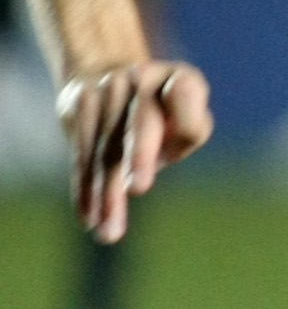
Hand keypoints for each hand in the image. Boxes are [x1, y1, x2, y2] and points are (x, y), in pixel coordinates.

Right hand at [58, 59, 212, 243]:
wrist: (110, 78)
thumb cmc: (165, 115)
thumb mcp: (187, 123)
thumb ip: (188, 131)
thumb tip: (143, 163)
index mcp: (183, 79)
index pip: (186, 98)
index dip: (183, 120)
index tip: (177, 143)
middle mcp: (145, 76)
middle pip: (142, 123)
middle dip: (140, 156)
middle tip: (141, 189)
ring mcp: (109, 85)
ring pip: (107, 148)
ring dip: (107, 192)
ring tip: (108, 232)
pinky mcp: (78, 101)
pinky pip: (81, 152)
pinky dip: (85, 188)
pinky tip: (89, 217)